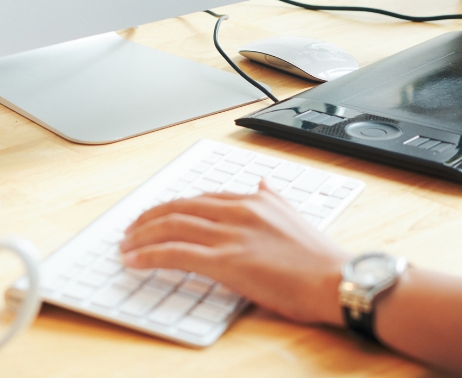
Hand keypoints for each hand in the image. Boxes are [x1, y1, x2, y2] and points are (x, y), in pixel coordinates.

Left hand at [120, 185, 348, 325]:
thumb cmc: (320, 258)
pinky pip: (176, 253)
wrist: (335, 278)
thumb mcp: (295, 215)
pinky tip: (135, 260)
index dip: (174, 206)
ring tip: (126, 244)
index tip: (158, 215)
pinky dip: (150, 255)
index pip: (202, 198)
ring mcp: (230, 236)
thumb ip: (275, 198)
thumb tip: (264, 183)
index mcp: (253, 200)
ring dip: (142, 235)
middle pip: (180, 207)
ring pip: (173, 226)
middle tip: (132, 228)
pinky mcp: (226, 262)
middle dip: (150, 218)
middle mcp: (238, 212)